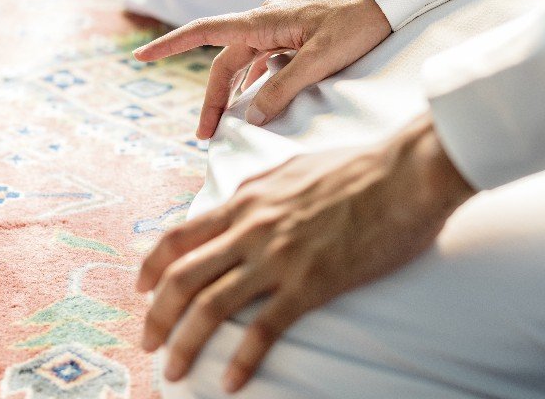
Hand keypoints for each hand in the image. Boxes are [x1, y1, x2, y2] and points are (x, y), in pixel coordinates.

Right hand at [134, 0, 392, 137]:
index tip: (140, 56)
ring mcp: (279, 28)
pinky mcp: (295, 34)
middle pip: (224, 62)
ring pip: (244, 64)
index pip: (205, 32)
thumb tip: (251, 117)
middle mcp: (264, 22)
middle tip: (205, 136)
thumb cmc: (357, 21)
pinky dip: (257, 83)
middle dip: (211, 99)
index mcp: (263, 22)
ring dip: (233, 94)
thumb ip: (285, 88)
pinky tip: (261, 103)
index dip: (170, 45)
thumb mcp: (322, 59)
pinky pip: (265, 61)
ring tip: (227, 126)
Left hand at [137, 114, 476, 391]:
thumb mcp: (290, 167)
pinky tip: (230, 382)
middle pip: (183, 277)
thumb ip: (257, 188)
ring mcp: (278, 258)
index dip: (151, 267)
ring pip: (211, 306)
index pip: (179, 236)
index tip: (141, 289)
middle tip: (148, 342)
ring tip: (173, 370)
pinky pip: (264, 329)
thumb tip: (235, 200)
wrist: (404, 174)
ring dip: (184, 344)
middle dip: (156, 315)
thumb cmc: (356, 167)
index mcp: (245, 201)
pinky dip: (242, 360)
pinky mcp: (310, 284)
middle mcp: (251, 230)